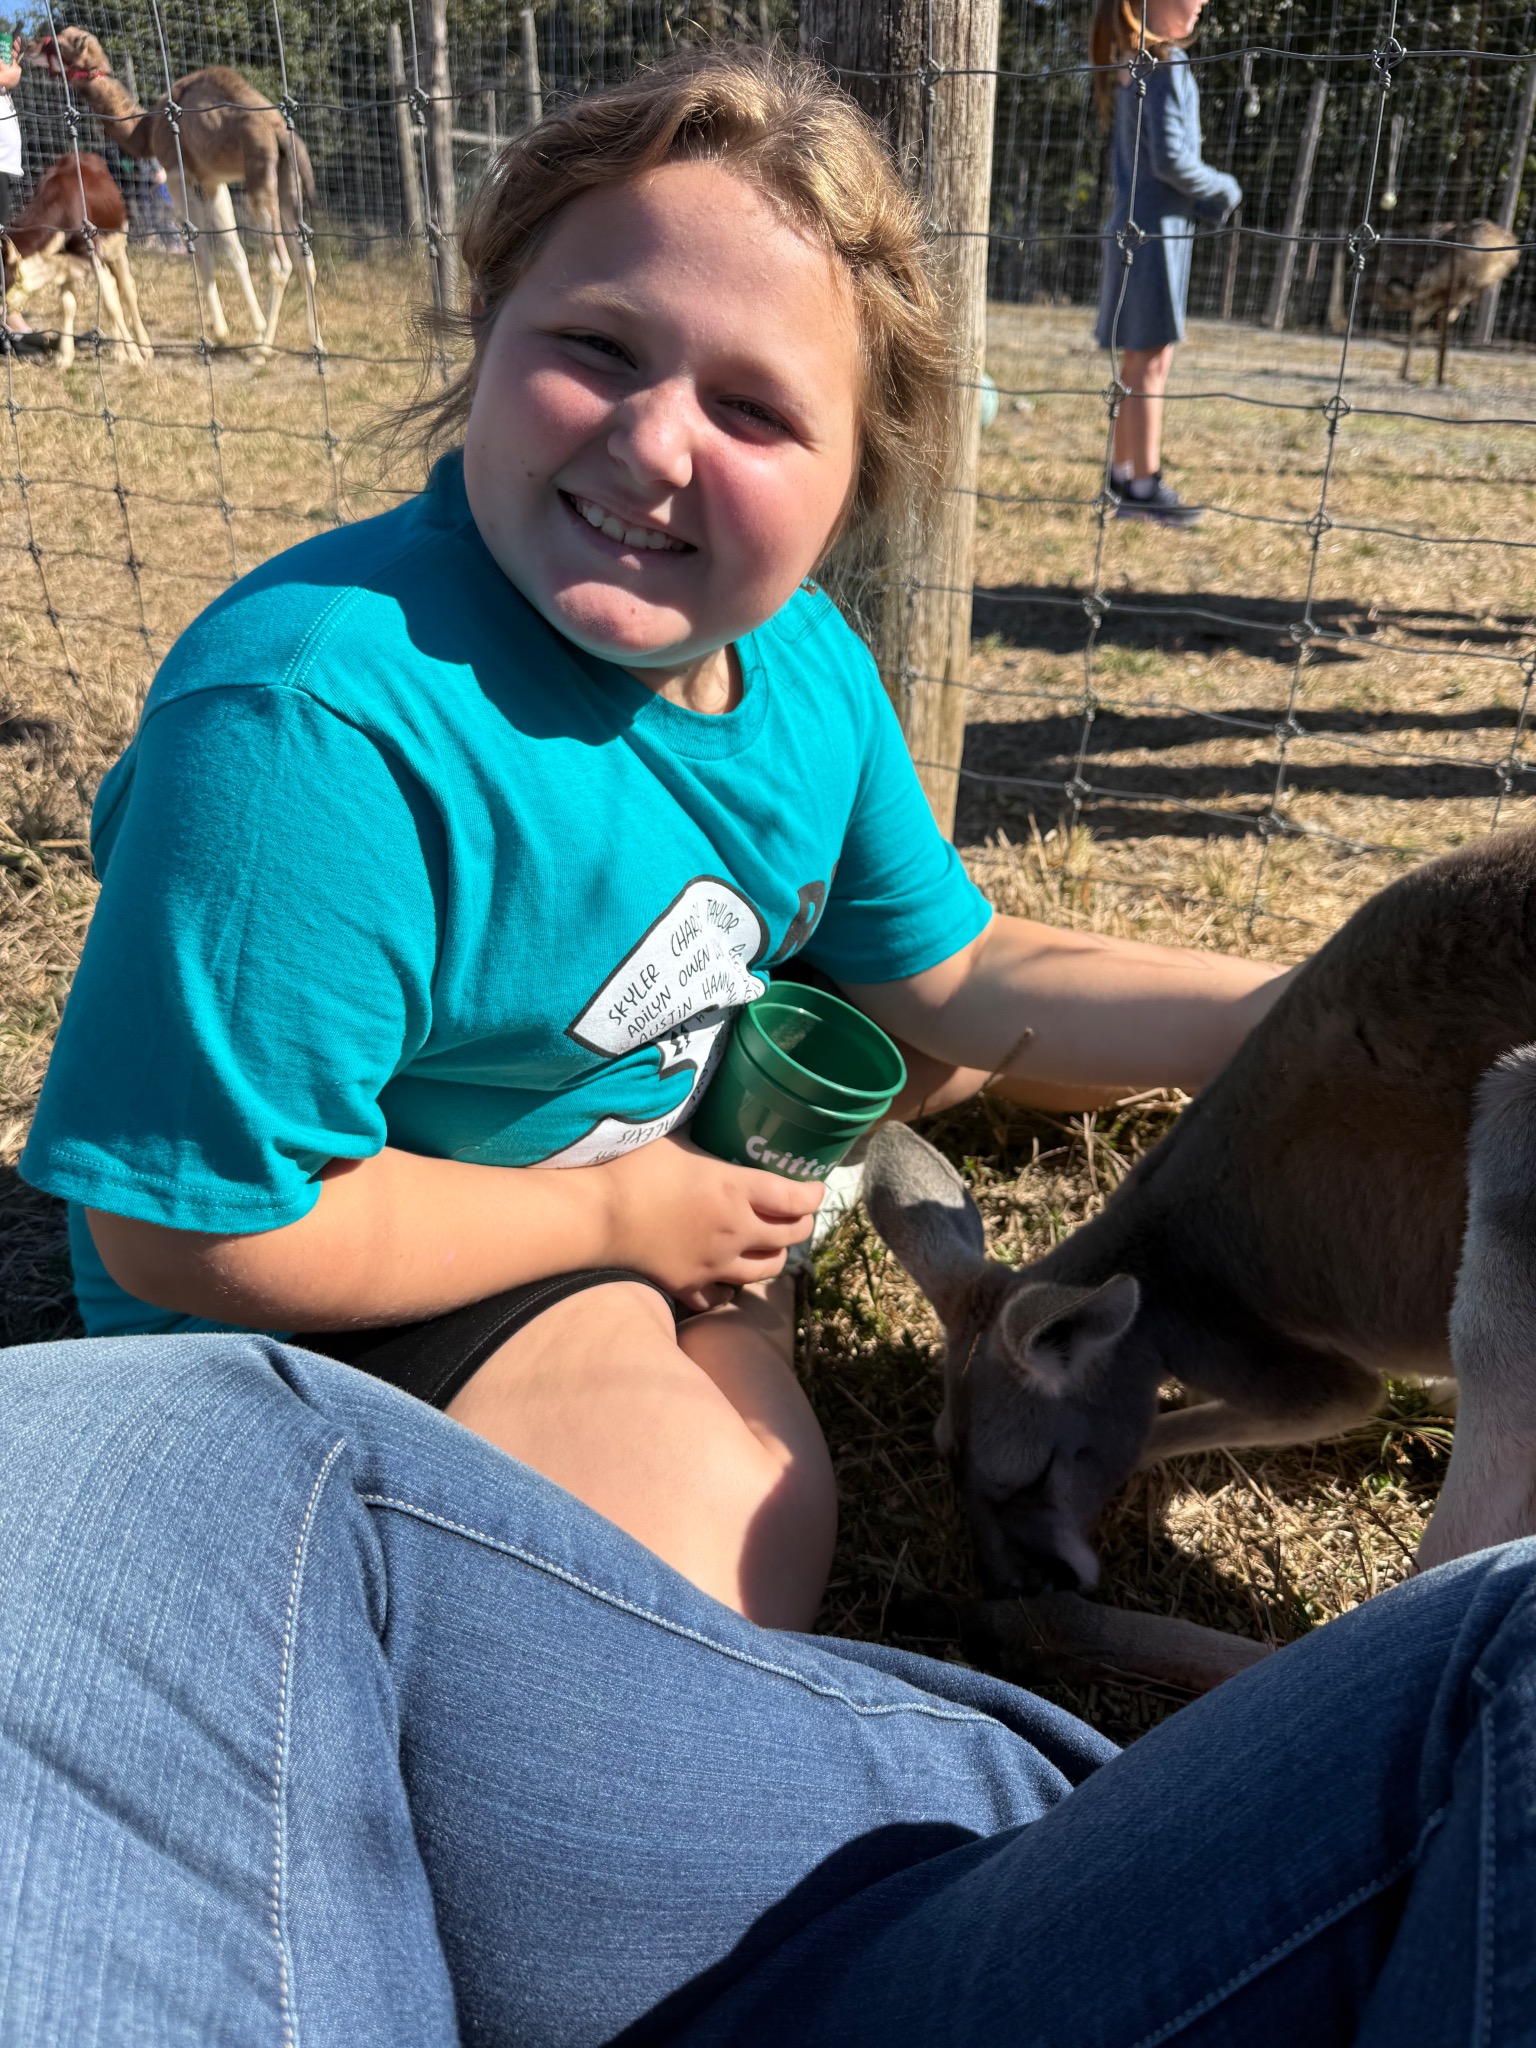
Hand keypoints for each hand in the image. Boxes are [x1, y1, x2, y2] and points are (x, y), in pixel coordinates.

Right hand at [589, 1133, 822, 1312]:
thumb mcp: (677, 1141)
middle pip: (789, 1237)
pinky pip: (722, 1297)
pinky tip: (723, 1277)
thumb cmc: (632, 1167)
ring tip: (769, 1247)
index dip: (812, 1195)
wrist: (596, 1214)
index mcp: (735, 1190)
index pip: (794, 1199)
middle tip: (798, 1216)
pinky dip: (729, 1288)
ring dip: (774, 1257)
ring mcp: (714, 1263)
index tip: (815, 1189)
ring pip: (765, 1271)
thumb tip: (713, 1122)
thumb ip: (704, 1141)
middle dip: (801, 1226)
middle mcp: (734, 1230)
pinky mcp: (688, 1285)